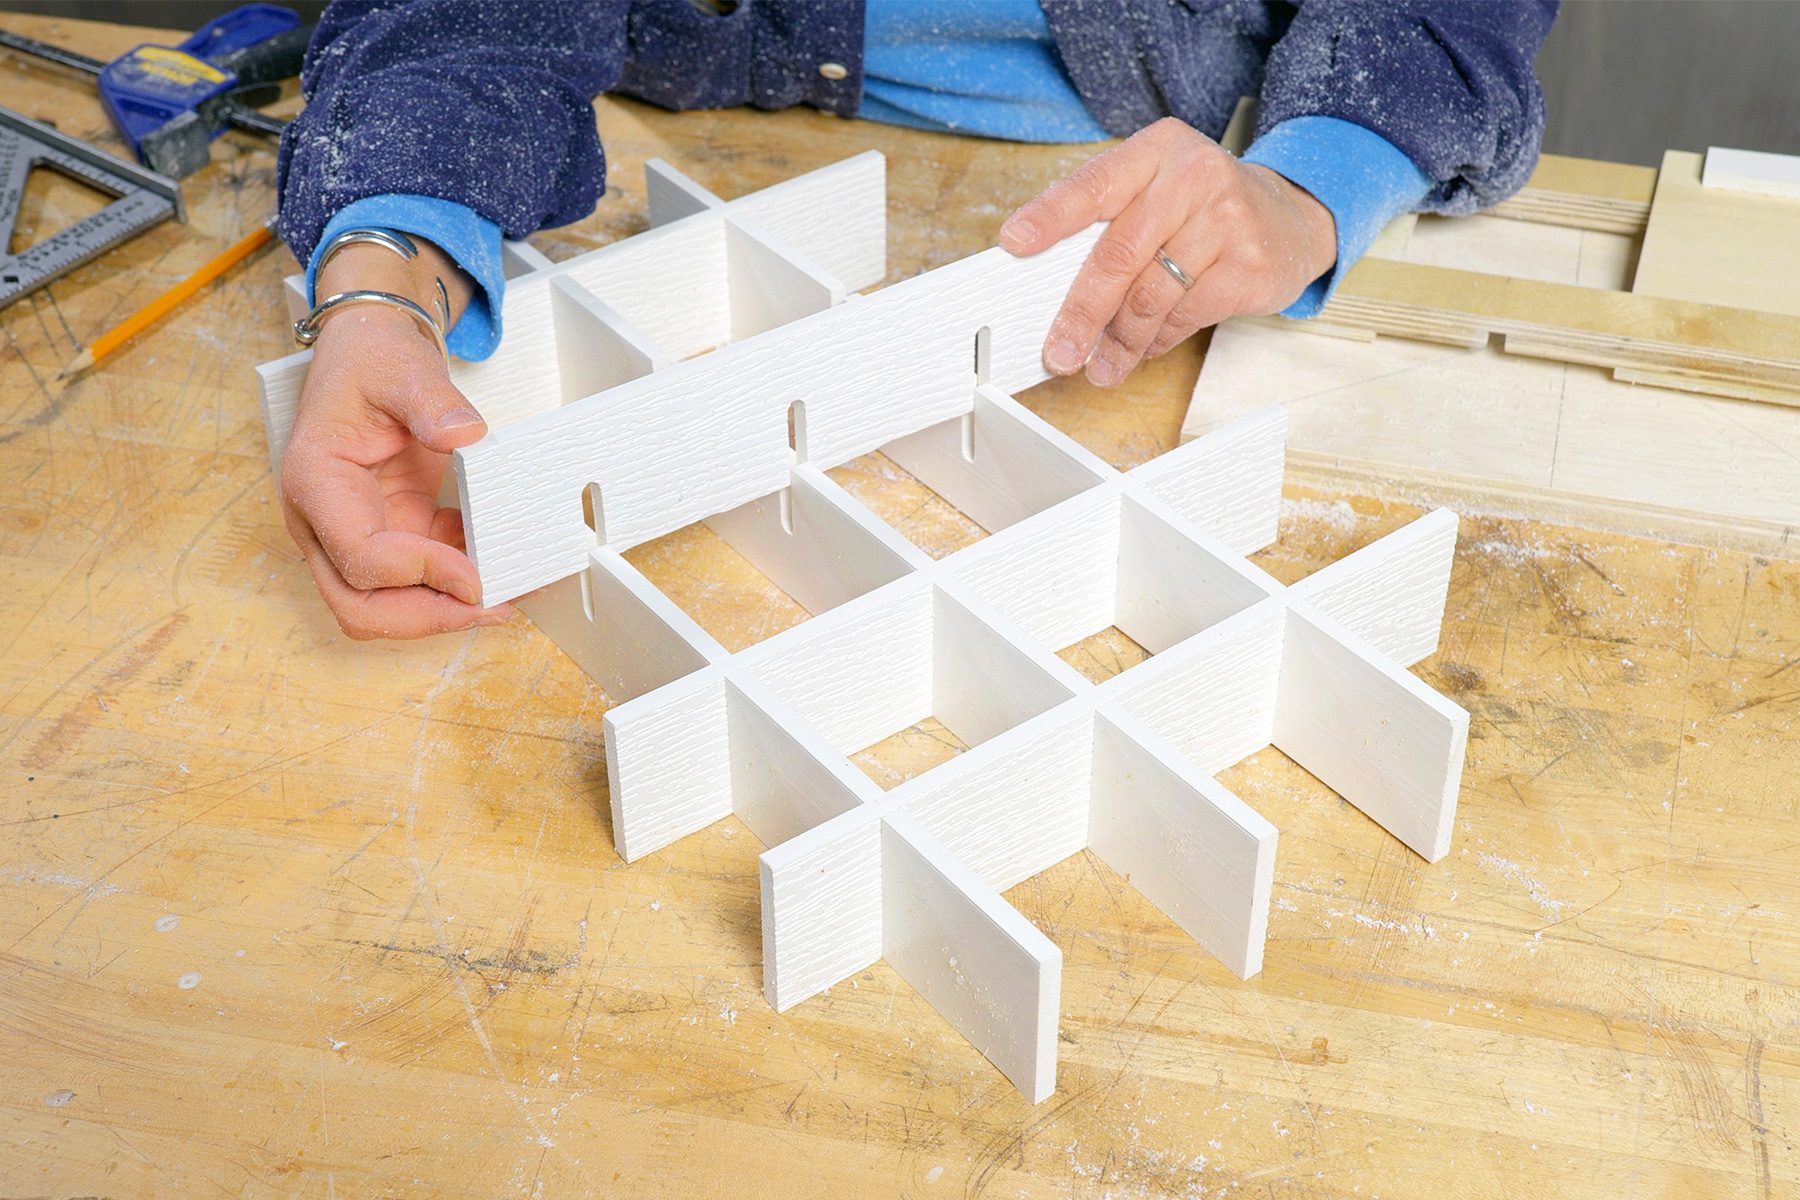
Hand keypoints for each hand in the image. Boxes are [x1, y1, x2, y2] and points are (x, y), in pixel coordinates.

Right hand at [280, 238, 511, 638]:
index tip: (474, 576)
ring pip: (385, 606)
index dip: (419, 573)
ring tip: (507, 596)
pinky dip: (458, 585)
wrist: (370, 354)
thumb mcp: (401, 366)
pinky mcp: (390, 534)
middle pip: (358, 604)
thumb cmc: (370, 361)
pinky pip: (419, 581)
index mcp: (315, 482)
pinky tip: (502, 567)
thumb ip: (432, 400)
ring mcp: (354, 534)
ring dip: (444, 610)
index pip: (359, 556)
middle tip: (492, 607)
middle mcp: (323, 521)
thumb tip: (464, 434)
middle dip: (427, 616)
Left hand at [1000, 117, 1337, 386]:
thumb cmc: (1202, 209)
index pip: (1094, 185)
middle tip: (1059, 351)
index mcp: (1156, 151)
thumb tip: (1049, 289)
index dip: (1051, 217)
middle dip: (1082, 313)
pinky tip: (1145, 349)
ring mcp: (1226, 218)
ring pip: (1151, 296)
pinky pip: (1185, 316)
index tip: (1015, 243)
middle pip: (1119, 254)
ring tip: (1101, 367)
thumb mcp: (1158, 191)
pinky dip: (1157, 341)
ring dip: (1119, 342)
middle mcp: (1193, 176)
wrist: (1290, 218)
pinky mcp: (1248, 263)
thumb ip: (1110, 223)